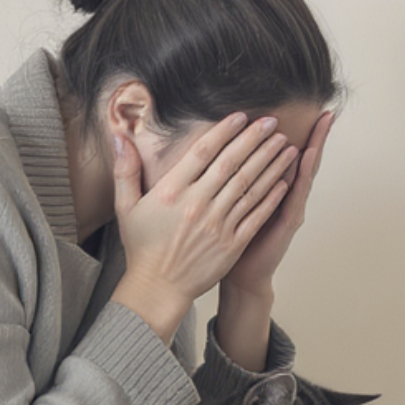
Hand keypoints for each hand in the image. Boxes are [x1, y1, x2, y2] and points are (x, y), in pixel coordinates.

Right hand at [109, 113, 299, 339]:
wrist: (158, 287)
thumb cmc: (142, 247)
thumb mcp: (125, 207)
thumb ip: (125, 170)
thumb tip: (118, 137)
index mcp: (171, 191)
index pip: (203, 152)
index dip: (224, 131)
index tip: (241, 117)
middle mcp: (197, 205)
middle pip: (231, 164)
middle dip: (254, 140)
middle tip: (272, 122)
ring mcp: (217, 225)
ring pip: (248, 186)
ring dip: (270, 163)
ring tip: (285, 145)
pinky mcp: (232, 244)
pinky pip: (256, 214)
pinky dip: (272, 196)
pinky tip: (285, 180)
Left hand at [223, 110, 334, 297]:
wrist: (239, 275)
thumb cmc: (232, 238)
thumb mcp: (232, 201)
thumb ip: (234, 178)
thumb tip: (219, 148)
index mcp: (273, 189)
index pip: (288, 156)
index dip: (297, 134)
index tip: (306, 109)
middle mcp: (287, 197)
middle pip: (303, 160)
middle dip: (315, 136)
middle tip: (326, 111)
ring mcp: (290, 209)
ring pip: (305, 172)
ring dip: (315, 147)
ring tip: (324, 124)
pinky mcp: (287, 222)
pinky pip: (296, 193)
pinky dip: (301, 173)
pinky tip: (306, 154)